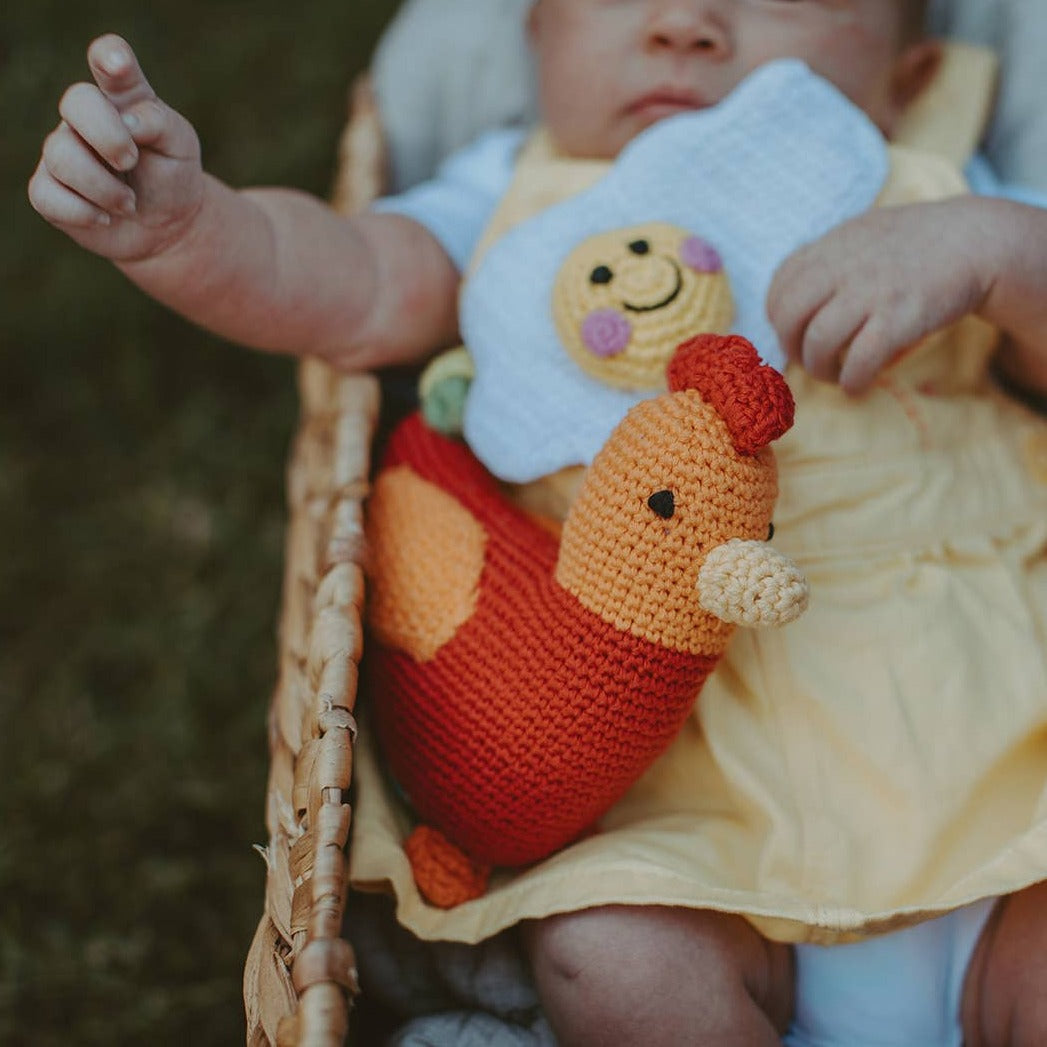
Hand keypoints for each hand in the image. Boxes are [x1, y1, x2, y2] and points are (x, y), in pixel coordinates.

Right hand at [28, 34, 203, 262]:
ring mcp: (63, 151)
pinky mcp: (49, 190)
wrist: (167, 228)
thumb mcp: (180, 148)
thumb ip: (159, 123)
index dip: (110, 57)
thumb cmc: (172, 178)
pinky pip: (46, 195)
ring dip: (104, 189)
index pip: (109, 60)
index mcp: (123, 99)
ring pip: (61, 156)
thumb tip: (128, 121)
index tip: (119, 65)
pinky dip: (83, 213)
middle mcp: (86, 118)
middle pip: (76, 102)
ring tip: (130, 204)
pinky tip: (105, 218)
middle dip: (108, 137)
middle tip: (131, 162)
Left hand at [767, 200, 992, 393]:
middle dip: (791, 347)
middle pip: (789, 316)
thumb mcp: (862, 236)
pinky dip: (851, 381)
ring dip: (819, 369)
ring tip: (833, 375)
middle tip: (808, 359)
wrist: (975, 240)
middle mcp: (845, 266)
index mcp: (832, 246)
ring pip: (818, 341)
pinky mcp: (899, 317)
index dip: (779, 318)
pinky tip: (857, 385)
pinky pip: (859, 361)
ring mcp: (871, 291)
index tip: (795, 334)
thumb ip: (825, 261)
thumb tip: (787, 301)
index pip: (780, 286)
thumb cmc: (913, 245)